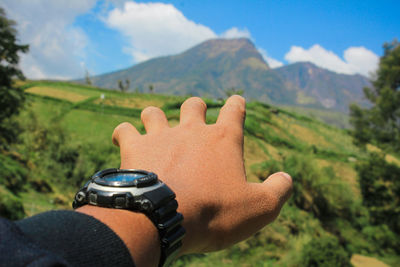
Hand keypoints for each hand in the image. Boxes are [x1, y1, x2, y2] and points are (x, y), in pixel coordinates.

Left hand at [111, 95, 292, 253]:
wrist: (163, 218)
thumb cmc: (214, 212)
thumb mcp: (258, 208)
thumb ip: (278, 191)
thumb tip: (287, 179)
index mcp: (223, 140)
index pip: (235, 111)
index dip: (237, 104)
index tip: (237, 101)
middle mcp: (191, 130)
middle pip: (193, 105)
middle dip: (196, 107)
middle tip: (196, 114)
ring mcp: (160, 136)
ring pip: (155, 112)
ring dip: (156, 116)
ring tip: (157, 124)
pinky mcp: (134, 148)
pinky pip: (125, 129)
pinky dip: (125, 132)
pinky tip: (125, 138)